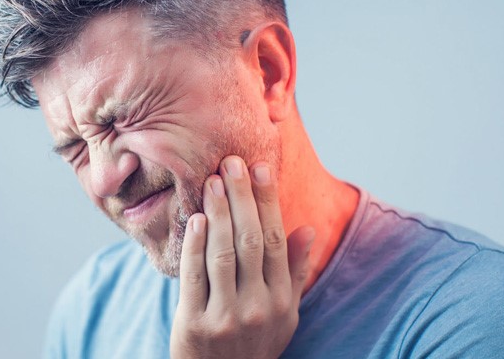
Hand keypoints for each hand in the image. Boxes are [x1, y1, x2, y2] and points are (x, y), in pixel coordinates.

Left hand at [170, 156, 314, 358]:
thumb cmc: (255, 341)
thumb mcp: (285, 313)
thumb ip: (295, 272)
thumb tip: (308, 229)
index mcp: (282, 301)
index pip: (277, 241)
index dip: (268, 202)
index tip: (261, 168)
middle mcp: (258, 307)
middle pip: (251, 241)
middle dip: (242, 198)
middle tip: (231, 162)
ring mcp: (226, 317)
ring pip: (223, 255)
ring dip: (218, 214)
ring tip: (212, 181)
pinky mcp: (195, 324)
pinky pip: (194, 277)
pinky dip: (194, 245)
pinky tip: (195, 218)